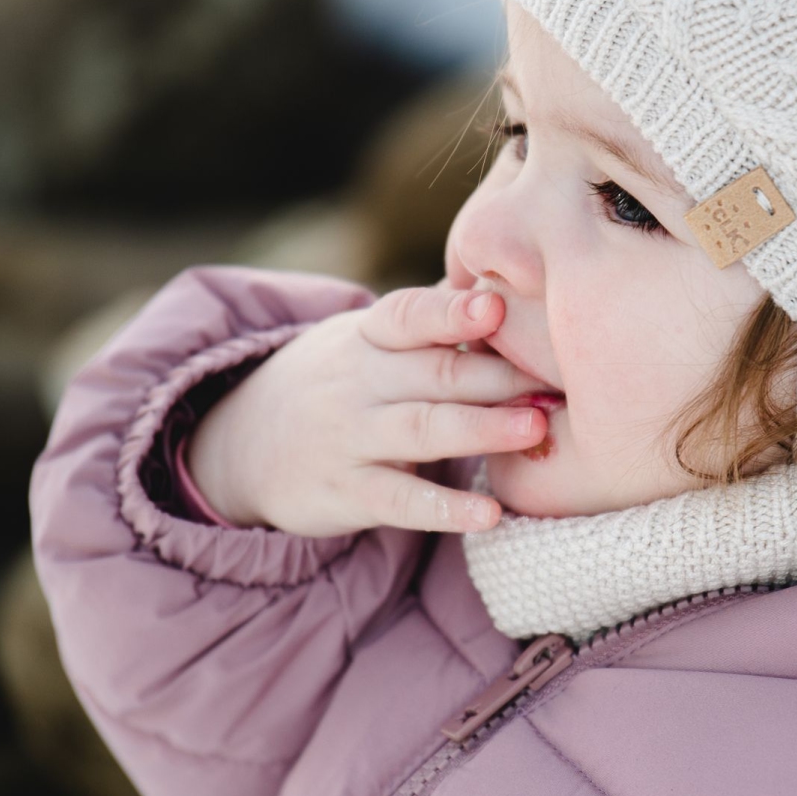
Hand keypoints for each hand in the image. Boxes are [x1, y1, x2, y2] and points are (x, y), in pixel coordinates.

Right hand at [185, 286, 543, 535]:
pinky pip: (400, 500)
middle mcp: (359, 381)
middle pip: (434, 374)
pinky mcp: (347, 493)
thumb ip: (435, 318)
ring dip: (481, 430)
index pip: (409, 315)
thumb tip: (513, 281)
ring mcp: (350, 437)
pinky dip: (444, 508)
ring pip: (421, 430)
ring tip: (534, 429)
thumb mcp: (373, 340)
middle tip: (553, 380)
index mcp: (371, 335)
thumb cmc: (345, 381)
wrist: (243, 443)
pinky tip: (490, 515)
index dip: (451, 312)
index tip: (496, 307)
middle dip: (496, 377)